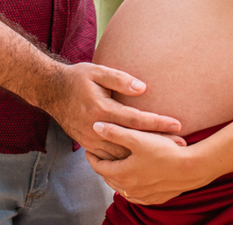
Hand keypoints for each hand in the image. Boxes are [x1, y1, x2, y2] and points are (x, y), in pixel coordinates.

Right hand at [38, 63, 180, 158]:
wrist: (51, 91)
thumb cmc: (78, 78)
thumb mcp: (98, 71)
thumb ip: (120, 79)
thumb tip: (143, 89)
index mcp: (101, 110)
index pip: (136, 119)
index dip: (157, 123)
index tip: (177, 125)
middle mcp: (96, 129)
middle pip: (133, 141)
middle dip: (157, 143)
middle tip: (181, 145)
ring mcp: (90, 140)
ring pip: (122, 154)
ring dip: (144, 154)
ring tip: (166, 154)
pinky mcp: (86, 145)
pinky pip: (109, 158)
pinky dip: (126, 160)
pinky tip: (141, 160)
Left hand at [84, 122, 213, 205]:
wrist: (190, 169)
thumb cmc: (164, 152)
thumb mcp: (138, 138)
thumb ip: (115, 132)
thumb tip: (95, 126)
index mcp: (121, 173)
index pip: (99, 167)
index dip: (92, 157)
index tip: (89, 149)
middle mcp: (128, 188)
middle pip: (109, 178)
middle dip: (103, 167)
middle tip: (100, 157)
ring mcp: (141, 195)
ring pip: (121, 188)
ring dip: (116, 178)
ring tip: (115, 167)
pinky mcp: (154, 198)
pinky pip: (136, 195)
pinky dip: (130, 187)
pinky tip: (134, 181)